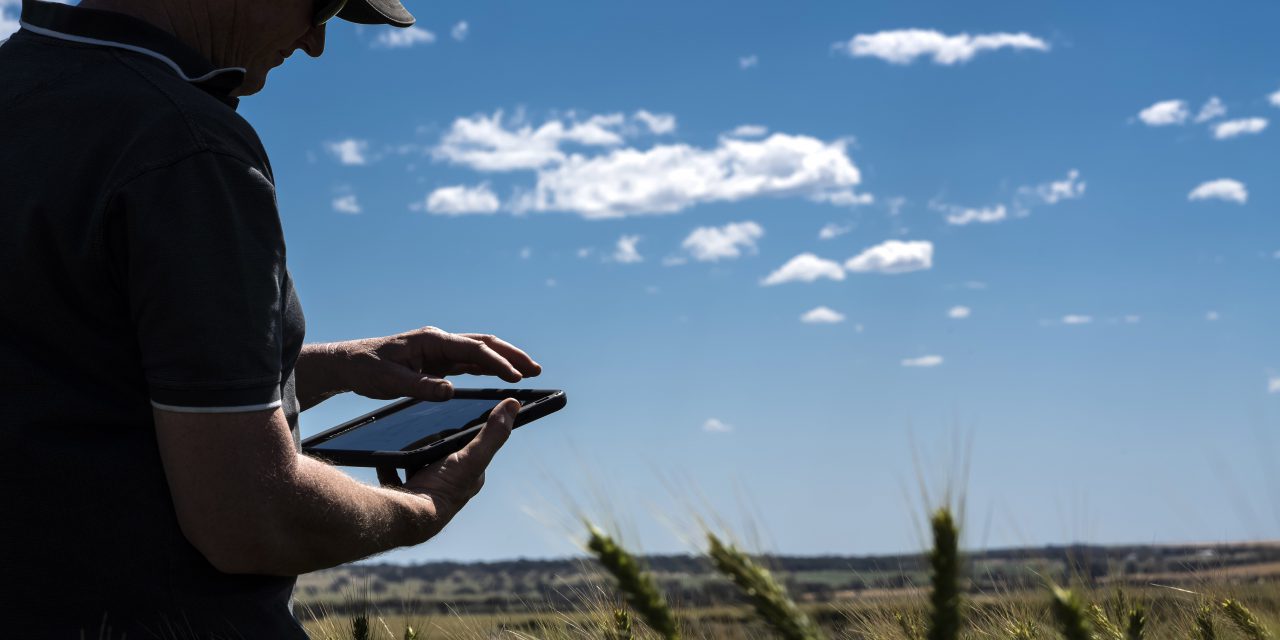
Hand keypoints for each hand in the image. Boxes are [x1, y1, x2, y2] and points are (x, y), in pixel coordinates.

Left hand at [309, 327, 540, 401]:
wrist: (350, 363)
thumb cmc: (367, 369)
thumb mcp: (389, 381)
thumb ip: (420, 387)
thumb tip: (449, 391)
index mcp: (431, 340)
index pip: (472, 350)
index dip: (496, 362)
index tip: (515, 376)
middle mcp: (440, 341)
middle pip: (484, 344)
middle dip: (512, 355)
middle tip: (536, 370)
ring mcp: (440, 350)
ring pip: (480, 352)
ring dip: (505, 361)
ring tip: (529, 373)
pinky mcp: (438, 361)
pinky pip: (469, 363)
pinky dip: (489, 368)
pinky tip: (503, 376)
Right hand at [376, 398, 518, 534]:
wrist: (406, 517)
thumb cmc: (442, 488)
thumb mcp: (472, 456)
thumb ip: (493, 433)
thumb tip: (513, 405)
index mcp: (469, 478)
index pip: (472, 449)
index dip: (467, 434)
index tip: (458, 417)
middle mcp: (449, 487)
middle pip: (444, 457)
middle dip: (436, 443)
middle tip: (427, 425)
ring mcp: (425, 491)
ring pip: (419, 465)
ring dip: (413, 453)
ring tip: (406, 437)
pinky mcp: (403, 495)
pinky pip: (395, 476)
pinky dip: (390, 465)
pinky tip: (384, 455)